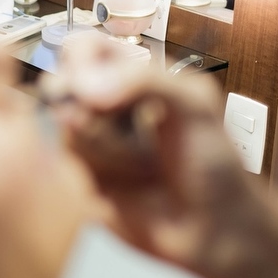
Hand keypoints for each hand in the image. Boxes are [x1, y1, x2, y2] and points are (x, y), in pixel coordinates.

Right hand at [38, 40, 267, 276]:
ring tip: (144, 165)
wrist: (213, 229)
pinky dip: (100, 173)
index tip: (93, 85)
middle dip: (94, 114)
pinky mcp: (80, 176)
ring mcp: (89, 141)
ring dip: (108, 150)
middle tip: (124, 128)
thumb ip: (143, 80)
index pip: (82, 48)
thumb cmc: (215, 165)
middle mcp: (103, 105)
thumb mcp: (194, 105)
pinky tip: (127, 183)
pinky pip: (65, 165)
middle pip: (62, 89)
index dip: (79, 62)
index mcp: (130, 76)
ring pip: (65, 130)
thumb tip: (86, 86)